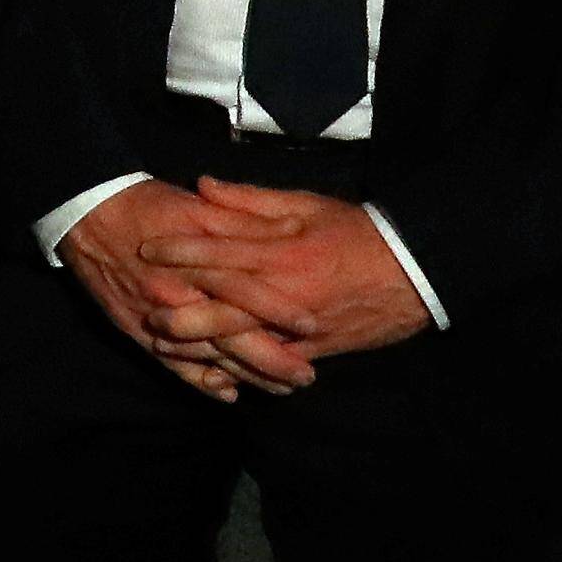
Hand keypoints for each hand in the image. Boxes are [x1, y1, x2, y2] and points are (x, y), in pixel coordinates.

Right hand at [62, 180, 311, 399]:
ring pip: (207, 357)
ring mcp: (156, 318)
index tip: (314, 327)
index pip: (244, 291)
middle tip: (306, 378)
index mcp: (194, 260)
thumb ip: (243, 219)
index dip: (279, 310)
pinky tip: (228, 394)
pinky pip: (173, 365)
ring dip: (246, 376)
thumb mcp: (199, 205)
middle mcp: (176, 295)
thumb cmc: (149, 206)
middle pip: (230, 337)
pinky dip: (202, 382)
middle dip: (270, 361)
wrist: (87, 217)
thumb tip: (288, 231)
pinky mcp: (139, 332)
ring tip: (281, 388)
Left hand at [170, 179, 434, 362]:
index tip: (146, 249)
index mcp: (282, 250)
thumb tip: (203, 185)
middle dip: (181, 311)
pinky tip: (218, 376)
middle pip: (224, 305)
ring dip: (203, 346)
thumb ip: (251, 199)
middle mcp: (286, 291)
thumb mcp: (306, 204)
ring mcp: (302, 325)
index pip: (220, 250)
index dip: (179, 251)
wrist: (416, 270)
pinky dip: (246, 371)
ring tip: (167, 346)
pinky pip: (275, 364)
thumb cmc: (357, 231)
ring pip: (244, 341)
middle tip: (146, 310)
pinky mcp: (318, 349)